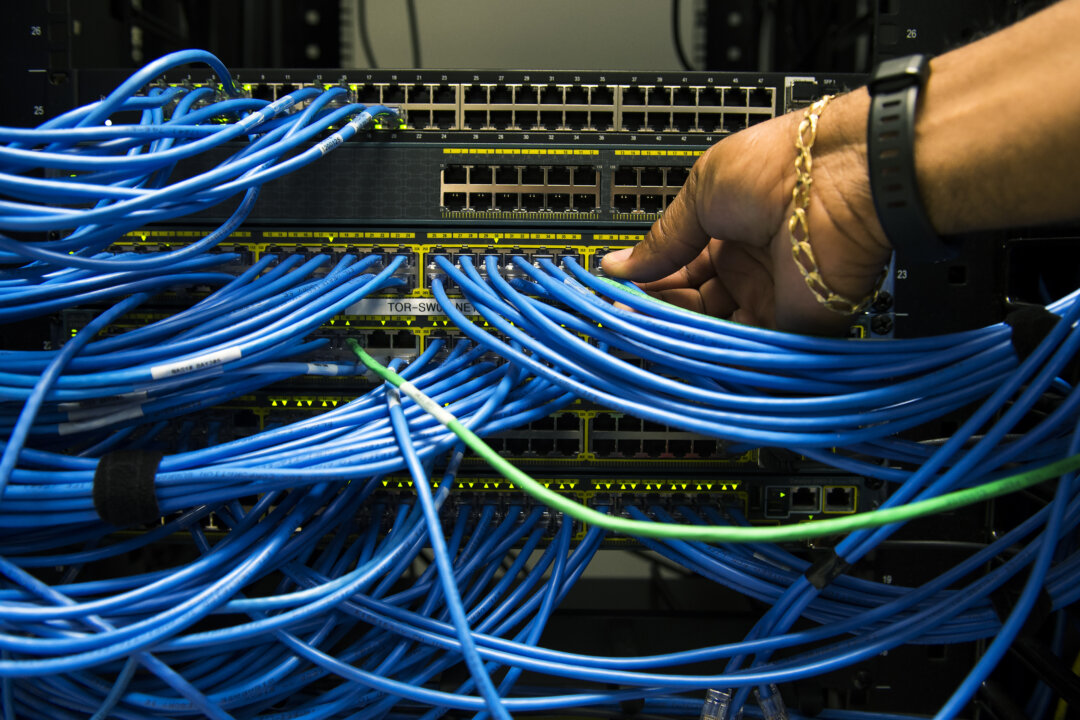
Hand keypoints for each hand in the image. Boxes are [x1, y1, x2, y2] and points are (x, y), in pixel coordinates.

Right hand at [601, 89, 892, 335]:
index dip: (648, 283)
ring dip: (682, 334)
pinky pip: (748, 351)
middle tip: (626, 315)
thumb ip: (662, 240)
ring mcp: (771, 298)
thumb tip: (617, 265)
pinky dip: (716, 354)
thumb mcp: (700, 194)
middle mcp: (748, 268)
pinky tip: (683, 345)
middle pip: (692, 305)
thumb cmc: (778, 167)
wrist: (837, 181)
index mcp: (728, 232)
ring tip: (648, 329)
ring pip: (714, 331)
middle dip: (659, 311)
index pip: (677, 271)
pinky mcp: (792, 328)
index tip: (618, 294)